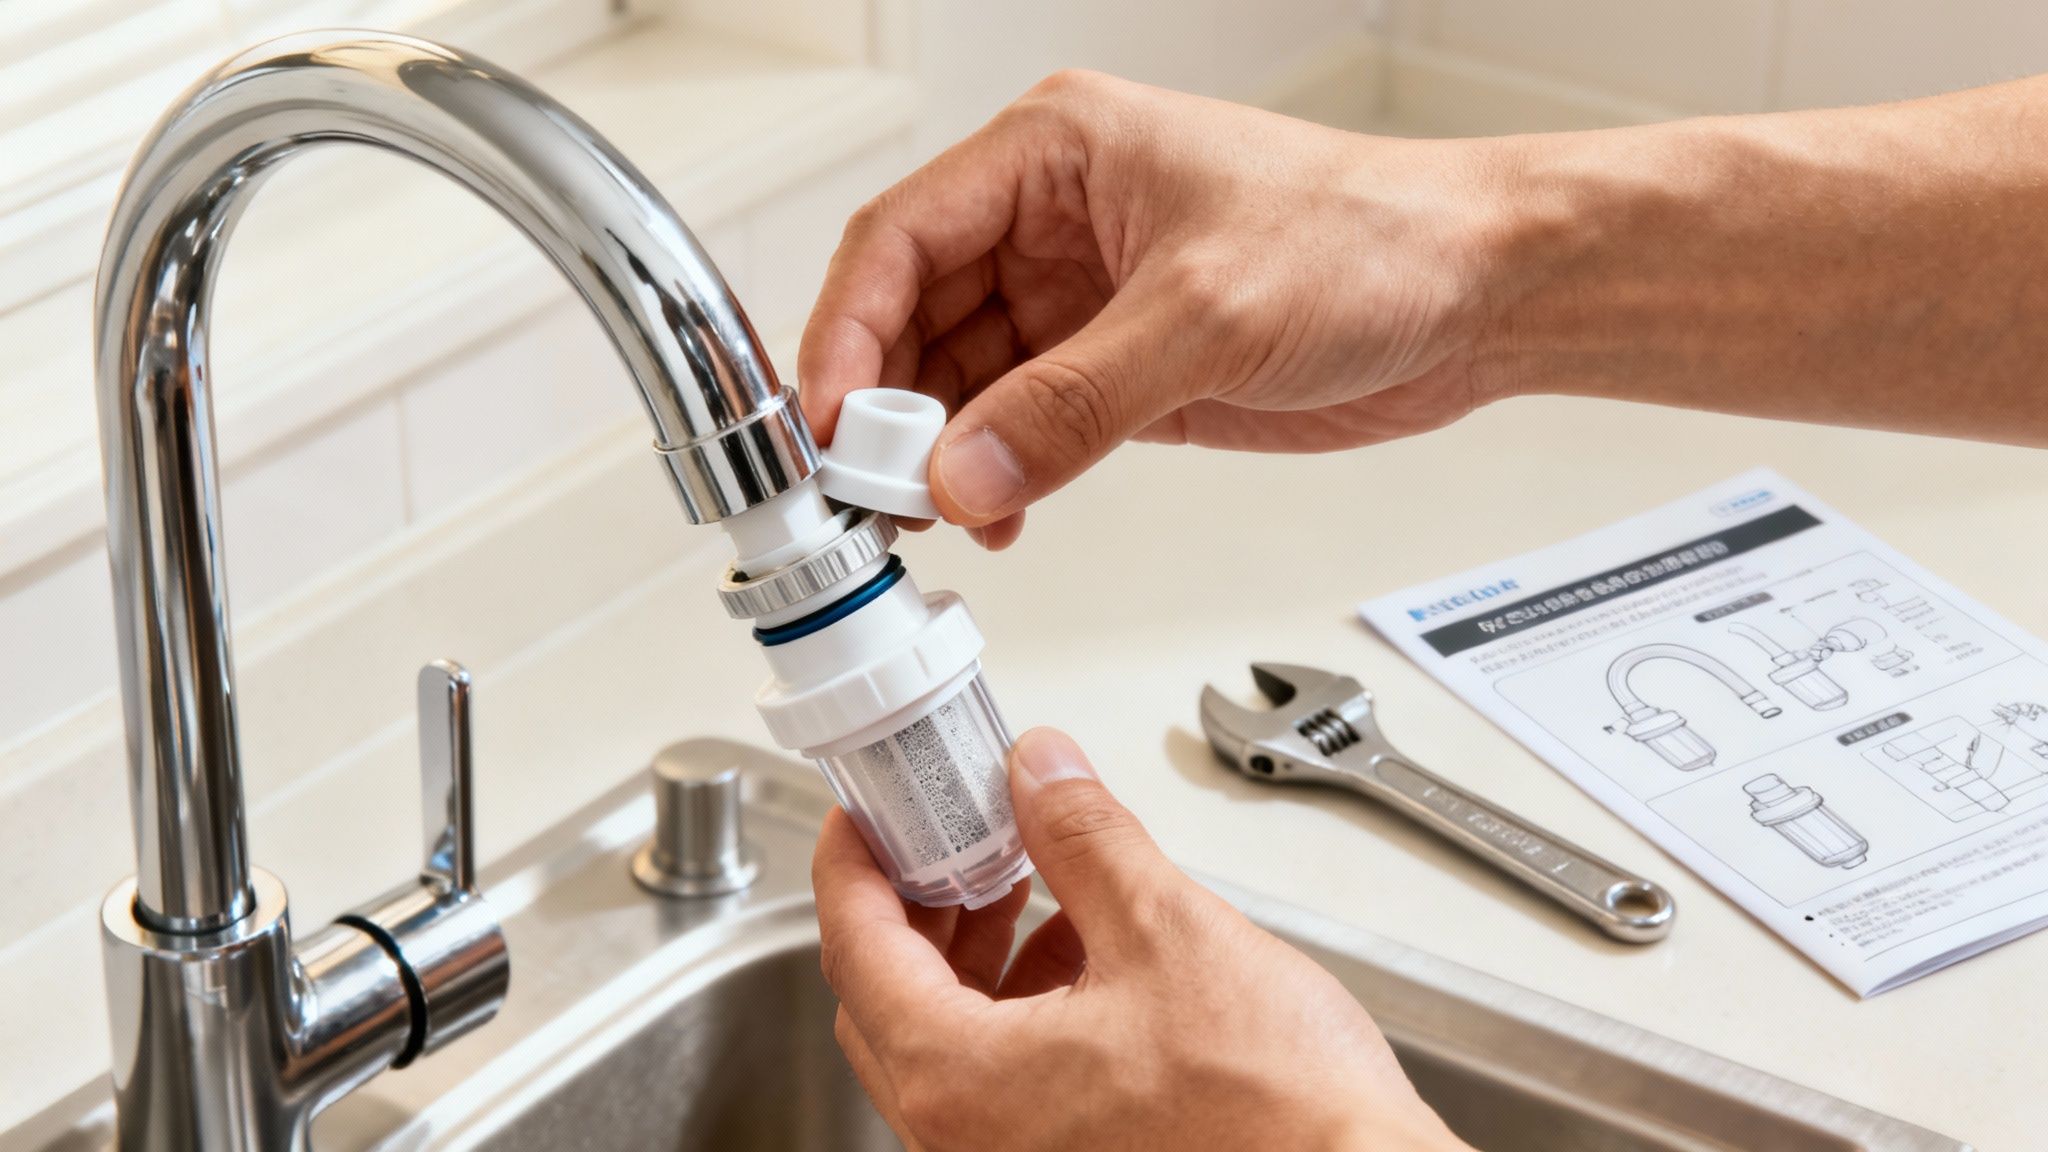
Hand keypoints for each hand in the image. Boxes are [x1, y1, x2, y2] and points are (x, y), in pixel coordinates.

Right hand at [798, 70, 1520, 548]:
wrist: (1478, 296)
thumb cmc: (1372, 241)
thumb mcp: (1208, 315)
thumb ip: (1073, 404)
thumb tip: (964, 475)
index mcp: (1055, 153)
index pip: (902, 238)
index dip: (846, 333)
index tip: (829, 427)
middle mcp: (1053, 222)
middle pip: (914, 314)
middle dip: (885, 409)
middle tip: (871, 495)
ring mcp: (1082, 300)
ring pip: (960, 380)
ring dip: (937, 455)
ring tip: (929, 521)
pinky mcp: (1118, 369)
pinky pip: (1021, 426)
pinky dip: (997, 476)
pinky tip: (998, 517)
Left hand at [812, 726, 1471, 1151]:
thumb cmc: (1276, 1114)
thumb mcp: (1166, 931)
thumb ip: (1083, 839)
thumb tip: (1038, 774)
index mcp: (962, 1081)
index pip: (853, 947)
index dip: (852, 862)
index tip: (863, 813)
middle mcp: (963, 1141)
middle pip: (886, 997)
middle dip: (915, 903)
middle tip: (947, 835)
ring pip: (943, 1042)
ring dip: (969, 953)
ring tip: (1023, 882)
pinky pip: (997, 1083)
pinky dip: (1015, 1008)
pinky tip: (1080, 955)